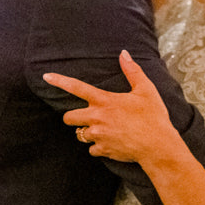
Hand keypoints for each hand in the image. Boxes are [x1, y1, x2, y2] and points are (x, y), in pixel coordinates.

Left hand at [43, 50, 174, 163]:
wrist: (157, 146)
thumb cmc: (153, 117)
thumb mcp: (146, 90)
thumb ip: (132, 71)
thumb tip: (124, 54)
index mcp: (104, 100)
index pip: (77, 87)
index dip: (60, 81)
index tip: (46, 76)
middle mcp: (96, 117)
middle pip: (69, 117)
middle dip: (74, 117)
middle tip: (88, 117)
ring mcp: (98, 135)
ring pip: (79, 134)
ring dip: (87, 132)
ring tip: (104, 130)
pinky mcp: (103, 150)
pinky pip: (92, 149)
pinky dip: (98, 147)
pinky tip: (111, 143)